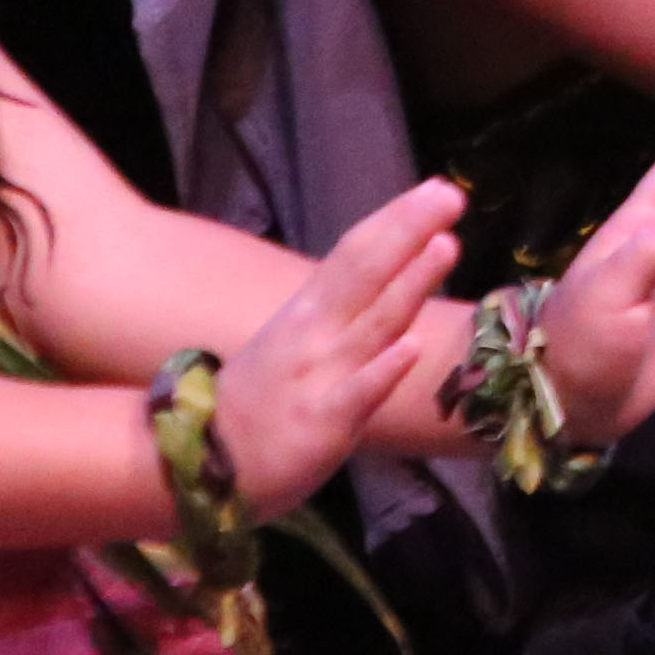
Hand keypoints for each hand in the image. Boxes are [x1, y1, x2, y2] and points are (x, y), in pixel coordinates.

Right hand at [212, 177, 462, 521]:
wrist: (203, 466)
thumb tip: (388, 274)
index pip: (354, 254)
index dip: (395, 221)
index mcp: (308, 312)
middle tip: (451, 194)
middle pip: (365, 273)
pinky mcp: (323, 424)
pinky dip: (382, 371)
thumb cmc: (260, 402)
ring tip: (445, 246)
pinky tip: (410, 348)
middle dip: (408, 231)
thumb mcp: (295, 342)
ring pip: (373, 325)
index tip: (437, 187)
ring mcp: (319, 377)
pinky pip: (356, 395)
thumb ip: (340, 312)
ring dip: (409, 283)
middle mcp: (315, 335)